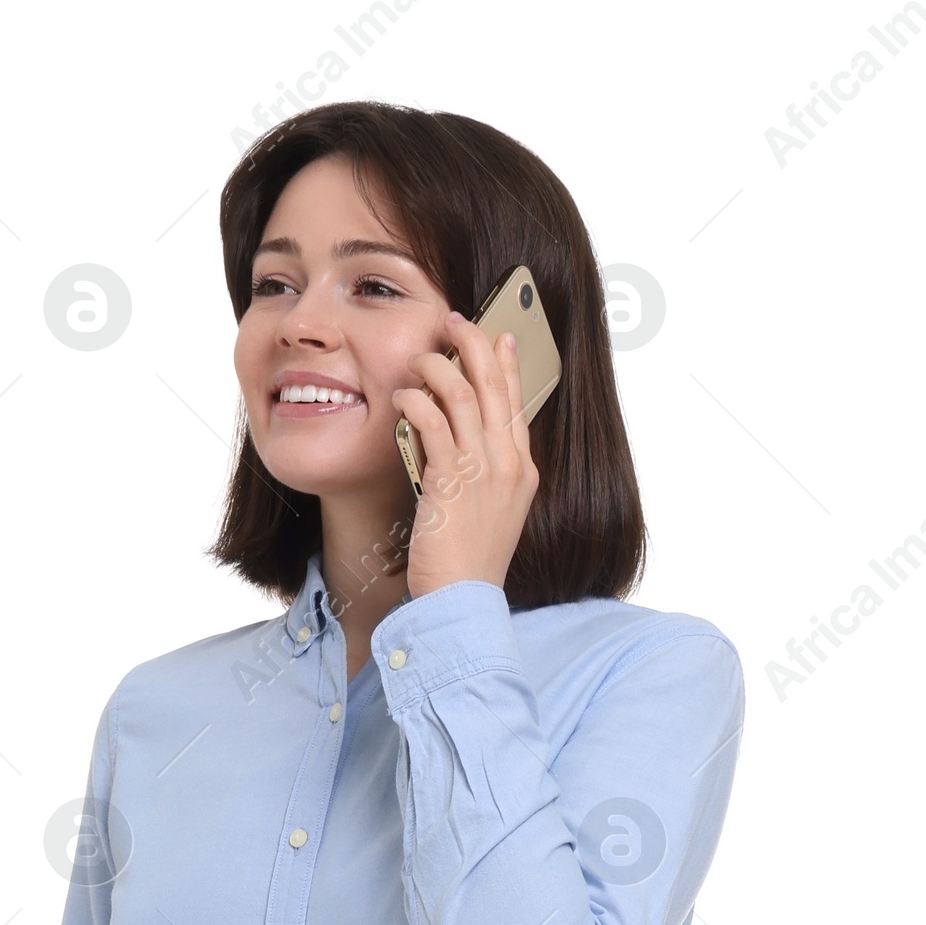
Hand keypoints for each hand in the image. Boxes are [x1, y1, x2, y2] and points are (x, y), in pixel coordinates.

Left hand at [395, 315, 538, 600]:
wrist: (463, 602)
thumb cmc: (467, 565)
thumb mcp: (486, 513)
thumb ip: (480, 473)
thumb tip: (454, 438)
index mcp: (522, 471)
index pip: (518, 403)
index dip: (508, 364)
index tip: (500, 337)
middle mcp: (508, 465)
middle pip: (496, 386)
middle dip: (474, 345)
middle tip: (455, 321)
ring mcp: (483, 471)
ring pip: (464, 394)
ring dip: (439, 366)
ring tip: (420, 358)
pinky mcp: (452, 481)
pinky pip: (433, 422)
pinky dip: (417, 401)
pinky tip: (403, 398)